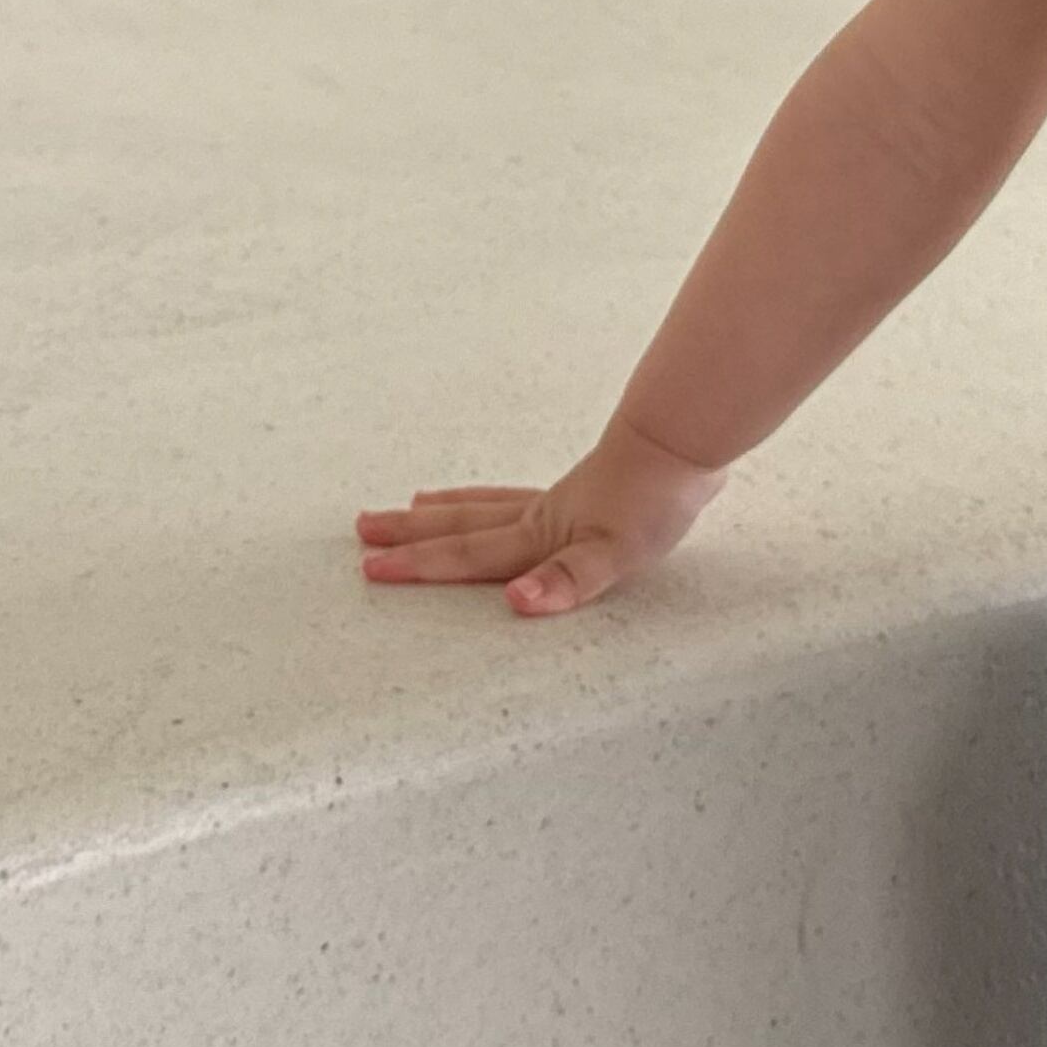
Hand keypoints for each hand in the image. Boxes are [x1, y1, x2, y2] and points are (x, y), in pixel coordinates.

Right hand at [353, 417, 731, 617]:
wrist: (682, 443)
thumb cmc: (652, 499)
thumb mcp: (613, 553)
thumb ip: (565, 581)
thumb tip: (515, 603)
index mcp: (537, 537)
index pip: (467, 556)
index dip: (419, 565)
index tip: (370, 567)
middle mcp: (537, 518)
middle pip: (460, 525)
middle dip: (411, 534)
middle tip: (363, 529)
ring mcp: (557, 503)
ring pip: (484, 507)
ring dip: (445, 512)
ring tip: (413, 507)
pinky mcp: (583, 494)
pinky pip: (517, 498)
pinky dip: (494, 500)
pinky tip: (502, 503)